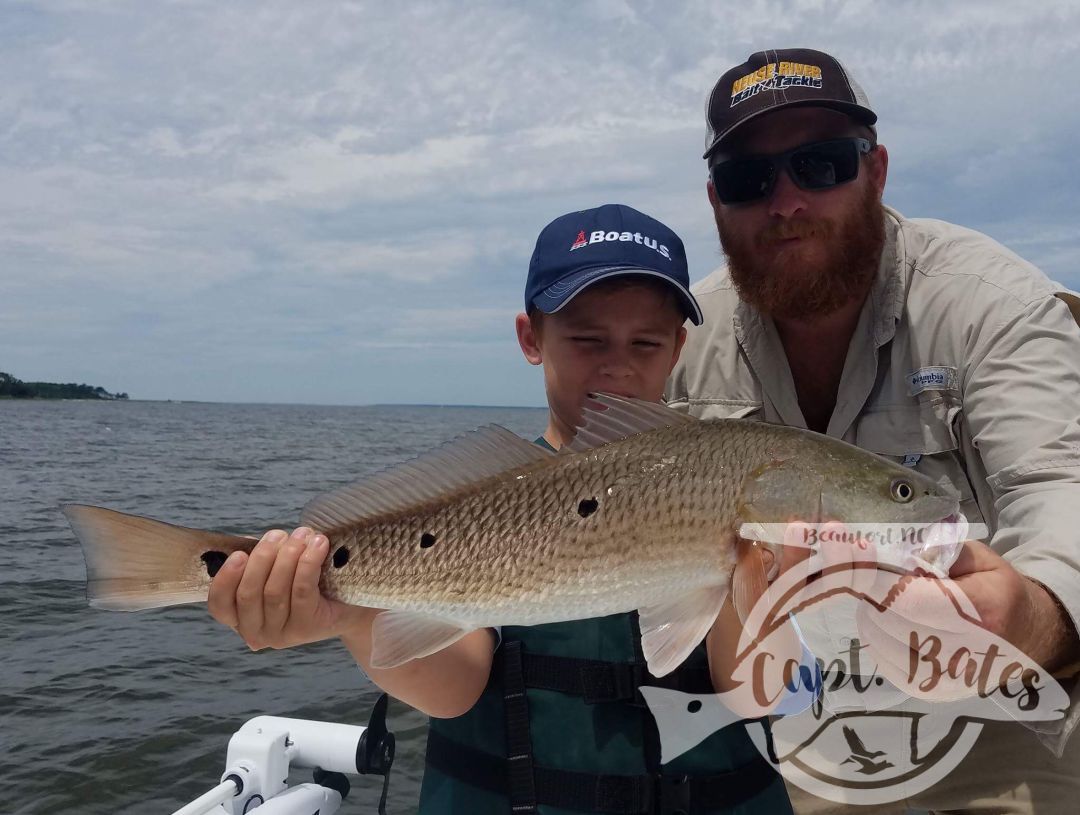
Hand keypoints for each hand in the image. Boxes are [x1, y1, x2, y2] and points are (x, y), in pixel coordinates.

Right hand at [207, 527, 371, 649]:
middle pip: (249, 594)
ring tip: (302, 535)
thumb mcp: (277, 572)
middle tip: (278, 534)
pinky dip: (308, 562)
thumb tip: (250, 540)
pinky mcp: (306, 628)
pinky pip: (301, 590)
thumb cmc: (307, 583)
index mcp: (241, 619)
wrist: (349, 605)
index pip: (220, 605)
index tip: (239, 553)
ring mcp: (281, 635)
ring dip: (288, 556)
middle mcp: (256, 633)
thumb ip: (260, 561)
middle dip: (262, 558)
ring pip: (275, 591)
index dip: (225, 579)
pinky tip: (317, 544)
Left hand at [855, 539, 1077, 697]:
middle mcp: (965, 653)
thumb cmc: (995, 589)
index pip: (909, 599)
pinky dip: (877, 636)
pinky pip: (881, 659)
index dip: (874, 578)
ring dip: (872, 614)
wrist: (1024, 637)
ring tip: (890, 602)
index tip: (856, 556)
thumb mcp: (976, 557)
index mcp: (982, 612)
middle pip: (887, 620)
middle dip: (873, 593)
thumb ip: (933, 552)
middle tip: (880, 579)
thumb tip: (885, 555)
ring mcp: (946, 679)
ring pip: (878, 640)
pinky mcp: (930, 692)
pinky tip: (894, 624)